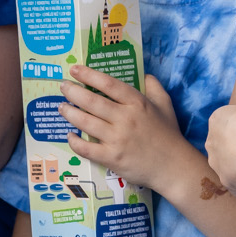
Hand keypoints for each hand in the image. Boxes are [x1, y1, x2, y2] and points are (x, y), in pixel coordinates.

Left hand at [61, 70, 192, 193]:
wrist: (173, 167)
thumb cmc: (168, 135)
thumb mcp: (166, 104)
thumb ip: (154, 86)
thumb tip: (144, 74)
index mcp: (137, 103)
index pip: (108, 84)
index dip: (89, 75)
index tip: (75, 70)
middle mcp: (125, 119)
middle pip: (92, 101)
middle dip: (73, 92)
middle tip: (63, 87)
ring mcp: (117, 139)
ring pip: (85, 122)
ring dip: (69, 113)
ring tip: (61, 107)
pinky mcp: (111, 158)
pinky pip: (86, 148)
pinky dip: (74, 141)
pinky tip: (69, 135)